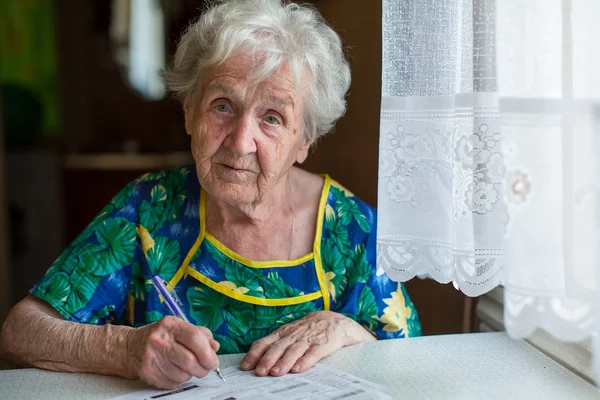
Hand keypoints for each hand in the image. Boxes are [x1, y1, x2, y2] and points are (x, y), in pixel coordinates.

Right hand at [127, 316, 219, 388]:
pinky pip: (172, 383)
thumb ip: (200, 334)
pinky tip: (173, 371)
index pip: (195, 338)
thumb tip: (214, 347)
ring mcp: (151, 356)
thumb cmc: (160, 337)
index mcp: (170, 325)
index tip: (213, 361)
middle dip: (202, 368)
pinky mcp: (147, 372)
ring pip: (182, 374)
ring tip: (186, 367)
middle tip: (204, 368)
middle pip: (190, 360)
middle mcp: (159, 339)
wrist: (130, 347)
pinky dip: (178, 380)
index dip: (208, 353)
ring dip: (190, 374)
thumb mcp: (179, 328)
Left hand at [240, 311, 374, 376]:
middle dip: (267, 359)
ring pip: (294, 350)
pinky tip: (299, 369)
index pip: (265, 342)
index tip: (245, 366)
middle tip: (259, 371)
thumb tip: (255, 362)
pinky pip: (313, 353)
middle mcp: (293, 335)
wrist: (335, 321)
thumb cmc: (307, 330)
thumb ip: (275, 345)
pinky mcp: (323, 344)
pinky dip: (305, 361)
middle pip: (278, 347)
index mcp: (282, 333)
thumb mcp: (290, 333)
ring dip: (284, 362)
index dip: (254, 354)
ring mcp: (308, 339)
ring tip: (276, 372)